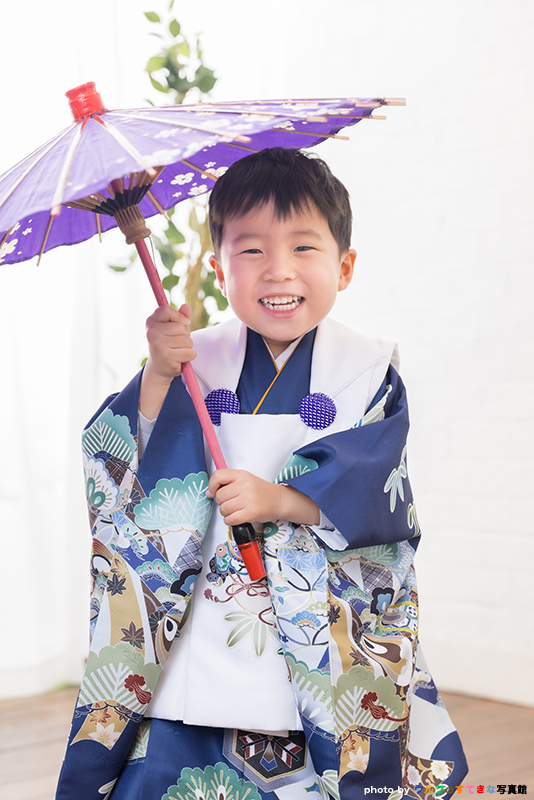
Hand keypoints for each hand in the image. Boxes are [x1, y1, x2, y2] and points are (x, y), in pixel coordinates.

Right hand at [139, 303, 195, 418]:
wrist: (158, 368)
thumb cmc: (166, 345)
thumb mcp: (169, 329)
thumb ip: (178, 317)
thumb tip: (186, 306)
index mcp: (150, 322)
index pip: (166, 310)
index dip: (179, 316)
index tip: (183, 323)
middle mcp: (152, 333)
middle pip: (182, 327)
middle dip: (185, 335)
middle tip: (177, 343)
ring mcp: (159, 345)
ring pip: (188, 341)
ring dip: (188, 347)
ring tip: (177, 351)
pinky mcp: (168, 358)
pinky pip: (190, 353)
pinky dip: (189, 357)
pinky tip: (179, 359)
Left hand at [206, 469, 319, 526]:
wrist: (279, 500)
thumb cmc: (261, 491)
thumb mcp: (245, 480)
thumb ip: (227, 483)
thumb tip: (208, 493)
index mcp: (242, 475)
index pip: (218, 476)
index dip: (212, 485)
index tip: (213, 492)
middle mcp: (244, 485)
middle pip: (219, 496)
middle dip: (222, 502)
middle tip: (231, 503)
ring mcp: (248, 499)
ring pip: (223, 509)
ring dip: (226, 513)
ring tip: (235, 510)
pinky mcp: (250, 513)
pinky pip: (230, 519)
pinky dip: (230, 521)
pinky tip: (237, 517)